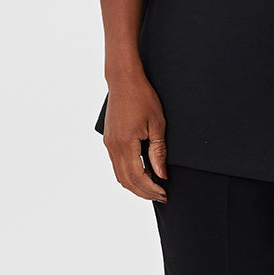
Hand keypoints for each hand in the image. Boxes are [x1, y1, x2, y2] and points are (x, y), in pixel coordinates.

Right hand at [102, 73, 168, 202]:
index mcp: (126, 143)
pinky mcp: (108, 140)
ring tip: (152, 187)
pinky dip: (128, 174)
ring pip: (119, 175)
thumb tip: (161, 174)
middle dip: (143, 192)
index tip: (164, 193)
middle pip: (126, 181)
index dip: (151, 189)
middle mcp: (113, 146)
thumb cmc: (143, 96)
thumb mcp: (157, 123)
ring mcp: (109, 143)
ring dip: (135, 185)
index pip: (137, 177)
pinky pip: (116, 164)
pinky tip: (141, 172)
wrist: (124, 80)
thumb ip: (158, 151)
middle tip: (160, 195)